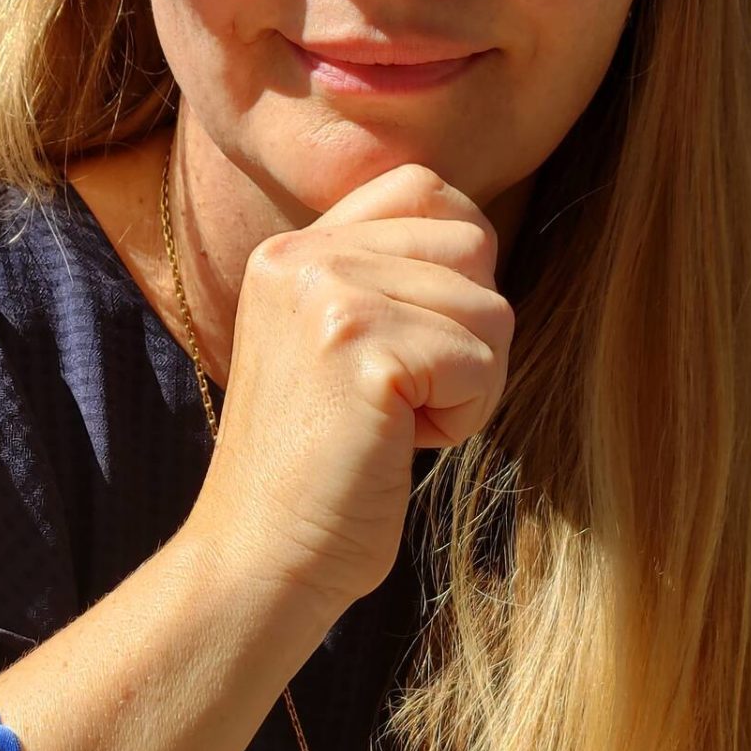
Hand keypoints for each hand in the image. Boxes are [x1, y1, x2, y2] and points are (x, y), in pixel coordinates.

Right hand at [185, 163, 513, 611]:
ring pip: (490, 309)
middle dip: (468, 331)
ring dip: (468, 383)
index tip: (413, 346)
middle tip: (403, 398)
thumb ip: (383, 281)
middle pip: (473, 242)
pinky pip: (482, 364)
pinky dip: (464, 418)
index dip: (455, 264)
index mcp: (291, 252)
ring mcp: (329, 298)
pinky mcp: (366, 352)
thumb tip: (478, 238)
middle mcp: (302, 257)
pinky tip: (399, 447)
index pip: (425, 189)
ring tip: (396, 426)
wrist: (260, 562)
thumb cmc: (318, 474)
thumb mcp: (334, 347)